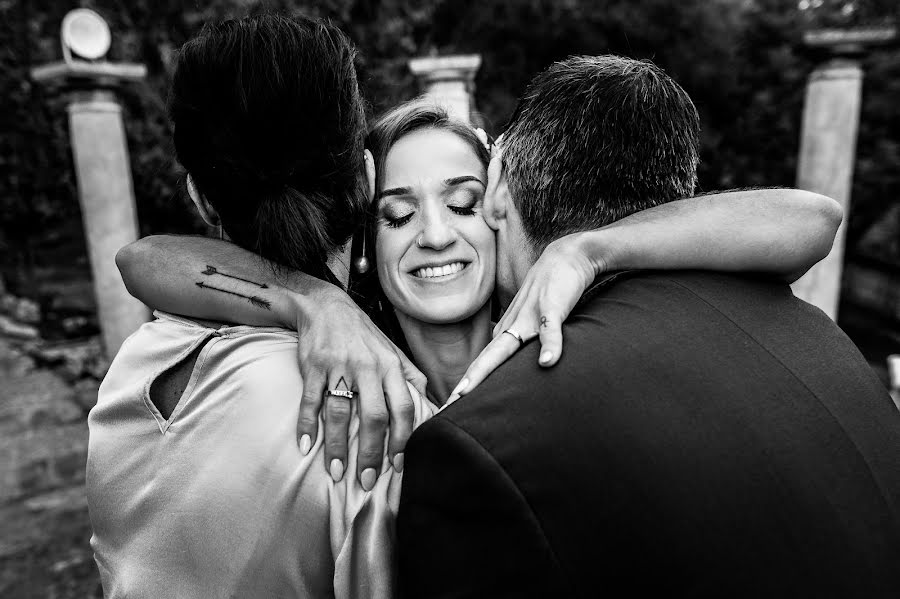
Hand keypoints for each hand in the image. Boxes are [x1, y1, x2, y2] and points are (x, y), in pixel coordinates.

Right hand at [292, 285, 426, 489]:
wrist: (326, 306)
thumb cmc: (363, 335)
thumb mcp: (393, 351)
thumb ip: (412, 378)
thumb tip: (434, 406)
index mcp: (391, 366)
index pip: (404, 407)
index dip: (403, 438)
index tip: (398, 466)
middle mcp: (368, 367)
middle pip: (374, 415)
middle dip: (371, 451)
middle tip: (368, 481)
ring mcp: (340, 366)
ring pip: (340, 412)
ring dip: (337, 446)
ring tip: (337, 473)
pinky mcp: (314, 366)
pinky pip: (311, 400)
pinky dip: (307, 425)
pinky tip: (306, 447)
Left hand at [449, 232, 600, 401]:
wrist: (566, 258)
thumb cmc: (547, 293)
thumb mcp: (531, 324)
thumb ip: (522, 344)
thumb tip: (509, 369)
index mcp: (506, 334)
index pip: (482, 366)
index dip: (467, 388)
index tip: (449, 410)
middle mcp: (511, 328)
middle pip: (484, 361)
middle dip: (465, 385)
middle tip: (446, 407)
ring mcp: (529, 317)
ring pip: (505, 347)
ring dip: (487, 369)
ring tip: (468, 391)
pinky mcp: (551, 308)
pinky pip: (549, 329)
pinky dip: (550, 345)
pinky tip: (547, 362)